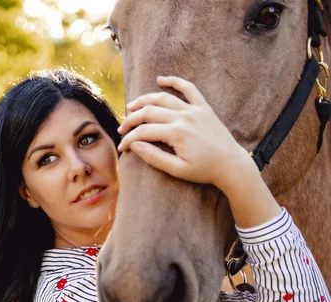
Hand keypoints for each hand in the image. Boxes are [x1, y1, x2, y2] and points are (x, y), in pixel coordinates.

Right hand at [117, 76, 254, 193]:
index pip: (143, 132)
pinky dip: (174, 81)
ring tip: (131, 106)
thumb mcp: (177, 169)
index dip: (129, 139)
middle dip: (131, 120)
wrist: (231, 165)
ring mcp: (194, 110)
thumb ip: (154, 157)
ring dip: (144, 100)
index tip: (122, 148)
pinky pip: (189, 88)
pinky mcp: (204, 107)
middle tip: (122, 129)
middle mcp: (184, 117)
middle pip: (149, 112)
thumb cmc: (204, 170)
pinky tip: (160, 79)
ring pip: (163, 97)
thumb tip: (134, 145)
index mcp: (177, 133)